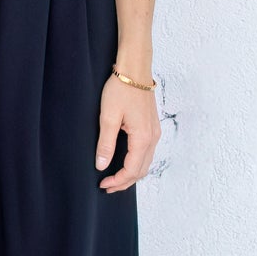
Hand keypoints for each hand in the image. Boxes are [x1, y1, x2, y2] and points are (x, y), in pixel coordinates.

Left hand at [95, 72, 160, 192]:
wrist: (135, 69)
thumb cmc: (121, 89)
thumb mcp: (108, 117)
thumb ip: (106, 144)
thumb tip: (102, 165)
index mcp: (142, 137)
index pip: (132, 170)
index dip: (118, 181)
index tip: (103, 184)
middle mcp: (152, 137)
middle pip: (141, 170)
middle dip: (125, 182)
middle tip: (107, 186)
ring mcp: (154, 132)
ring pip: (145, 162)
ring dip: (131, 173)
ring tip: (115, 177)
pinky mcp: (152, 127)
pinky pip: (147, 152)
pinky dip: (136, 162)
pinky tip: (124, 162)